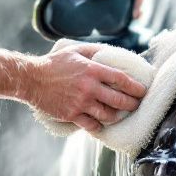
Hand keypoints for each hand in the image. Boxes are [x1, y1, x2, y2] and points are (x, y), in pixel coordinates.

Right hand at [23, 44, 145, 132]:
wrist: (32, 79)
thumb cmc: (54, 63)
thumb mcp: (76, 50)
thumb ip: (96, 50)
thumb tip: (114, 52)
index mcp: (92, 70)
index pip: (122, 79)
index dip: (136, 87)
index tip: (143, 91)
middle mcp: (89, 87)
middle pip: (119, 100)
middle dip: (132, 104)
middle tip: (136, 105)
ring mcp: (81, 103)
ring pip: (108, 115)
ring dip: (117, 116)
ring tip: (120, 114)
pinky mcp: (72, 114)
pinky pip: (92, 125)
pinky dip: (99, 126)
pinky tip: (102, 123)